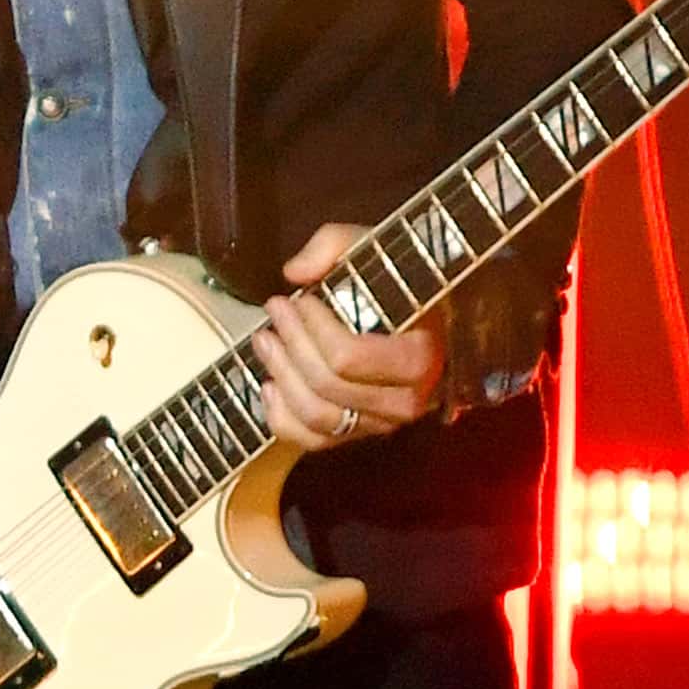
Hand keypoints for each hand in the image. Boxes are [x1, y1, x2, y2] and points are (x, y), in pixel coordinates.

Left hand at [253, 222, 445, 453]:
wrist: (425, 314)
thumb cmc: (394, 281)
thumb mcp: (370, 246)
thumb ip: (333, 246)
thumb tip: (295, 272)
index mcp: (419, 355)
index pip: (348, 357)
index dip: (312, 329)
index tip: (300, 301)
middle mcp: (406, 399)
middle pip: (327, 385)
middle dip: (291, 344)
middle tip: (275, 310)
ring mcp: (382, 423)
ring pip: (318, 416)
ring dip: (281, 376)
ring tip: (264, 341)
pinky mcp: (360, 433)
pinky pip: (313, 442)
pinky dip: (282, 419)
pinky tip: (269, 386)